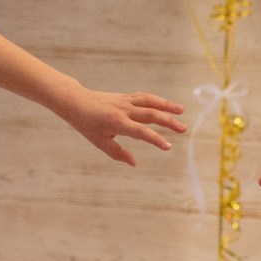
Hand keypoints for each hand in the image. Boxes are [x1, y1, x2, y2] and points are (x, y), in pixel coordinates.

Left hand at [60, 89, 186, 166]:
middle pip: (151, 114)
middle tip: (183, 129)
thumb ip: (118, 153)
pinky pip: (145, 97)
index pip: (141, 132)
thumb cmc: (87, 125)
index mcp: (117, 123)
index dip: (156, 139)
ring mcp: (126, 101)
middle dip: (169, 122)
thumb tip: (135, 163)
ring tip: (181, 110)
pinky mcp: (126, 97)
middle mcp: (124, 110)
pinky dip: (157, 100)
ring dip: (167, 105)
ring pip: (150, 102)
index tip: (168, 146)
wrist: (77, 102)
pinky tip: (166, 105)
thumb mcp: (100, 143)